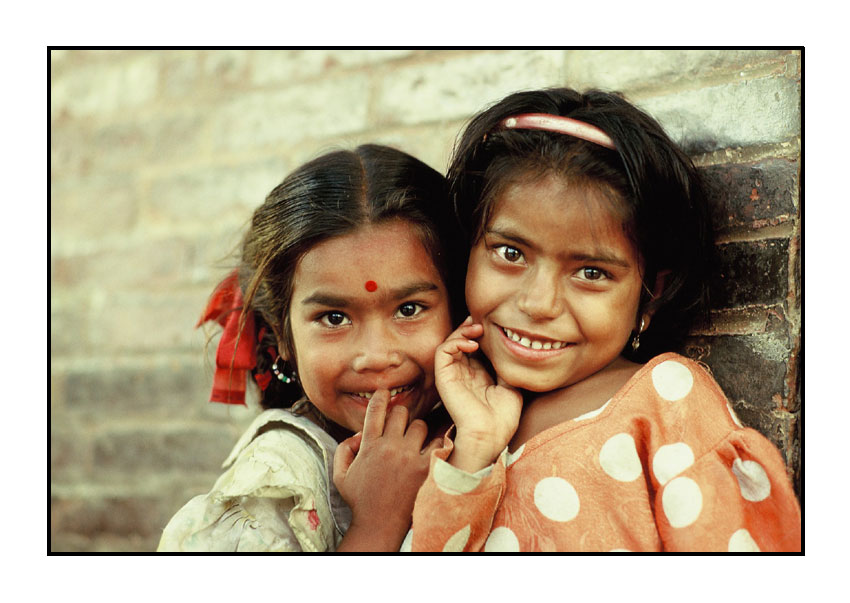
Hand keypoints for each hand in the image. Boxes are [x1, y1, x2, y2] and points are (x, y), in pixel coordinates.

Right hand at [333, 389, 441, 550]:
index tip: (384, 393)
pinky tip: (432, 449)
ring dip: (417, 430)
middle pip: (401, 412)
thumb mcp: (340, 475)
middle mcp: (390, 447)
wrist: (380, 525)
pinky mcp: (426, 468)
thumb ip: (343, 449)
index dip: (380, 396)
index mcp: (369, 446)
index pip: (376, 409)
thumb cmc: (361, 501)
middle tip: (401, 425)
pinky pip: (438, 443)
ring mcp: (410, 457)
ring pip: (420, 425)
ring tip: (415, 441)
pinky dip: (436, 443)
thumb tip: (357, 434)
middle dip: (400, 416)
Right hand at [435, 317, 521, 472]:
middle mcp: (462, 374)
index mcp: (477, 375)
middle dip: (469, 329)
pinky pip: (442, 352)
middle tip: (481, 324)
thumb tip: (508, 346)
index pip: (474, 347)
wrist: (491, 434)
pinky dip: (454, 342)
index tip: (491, 326)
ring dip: (461, 332)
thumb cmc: (502, 416)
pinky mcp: (444, 377)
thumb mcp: (510, 385)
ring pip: (449, 343)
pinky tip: (471, 344)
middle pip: (460, 342)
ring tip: (476, 330)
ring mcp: (452, 375)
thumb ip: (504, 366)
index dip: (479, 334)